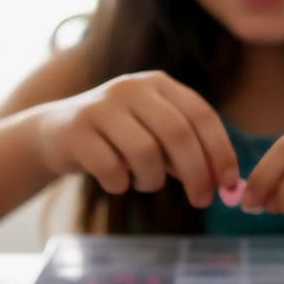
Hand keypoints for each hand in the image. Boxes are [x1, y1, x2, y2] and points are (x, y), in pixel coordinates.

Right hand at [35, 72, 238, 206]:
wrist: (54, 134)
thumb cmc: (118, 139)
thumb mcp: (156, 137)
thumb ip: (189, 153)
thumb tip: (226, 183)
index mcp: (158, 83)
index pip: (201, 115)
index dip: (221, 151)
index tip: (230, 183)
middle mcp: (131, 87)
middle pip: (178, 134)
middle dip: (197, 174)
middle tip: (201, 200)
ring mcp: (101, 106)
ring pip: (146, 153)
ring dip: (152, 180)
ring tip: (143, 181)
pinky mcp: (76, 130)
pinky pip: (112, 170)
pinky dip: (121, 185)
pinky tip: (117, 181)